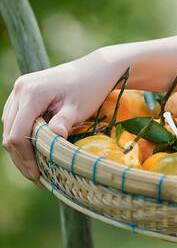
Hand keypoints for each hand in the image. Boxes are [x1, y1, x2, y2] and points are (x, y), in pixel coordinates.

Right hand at [2, 49, 127, 184]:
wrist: (96, 69)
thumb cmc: (90, 88)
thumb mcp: (79, 107)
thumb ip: (64, 122)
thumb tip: (55, 138)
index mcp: (32, 92)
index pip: (18, 133)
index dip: (25, 158)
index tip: (38, 175)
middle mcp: (20, 89)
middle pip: (9, 133)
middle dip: (21, 158)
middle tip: (37, 178)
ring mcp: (19, 90)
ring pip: (9, 127)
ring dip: (19, 149)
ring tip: (36, 168)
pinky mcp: (22, 94)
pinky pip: (14, 120)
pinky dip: (21, 136)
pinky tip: (35, 150)